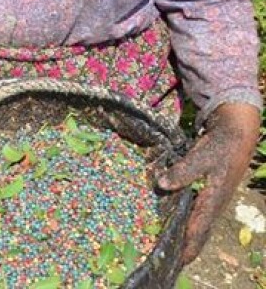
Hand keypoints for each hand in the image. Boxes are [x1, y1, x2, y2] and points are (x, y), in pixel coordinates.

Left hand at [156, 102, 259, 264]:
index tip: (178, 261)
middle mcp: (213, 205)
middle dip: (186, 248)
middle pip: (199, 233)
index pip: (198, 230)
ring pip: (198, 225)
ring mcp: (213, 201)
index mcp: (212, 200)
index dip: (188, 246)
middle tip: (170, 262)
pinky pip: (197, 215)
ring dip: (186, 238)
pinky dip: (187, 224)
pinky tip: (175, 227)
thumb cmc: (219, 147)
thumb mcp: (200, 157)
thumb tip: (161, 184)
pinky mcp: (210, 195)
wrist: (236, 136)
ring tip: (171, 250)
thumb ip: (182, 172)